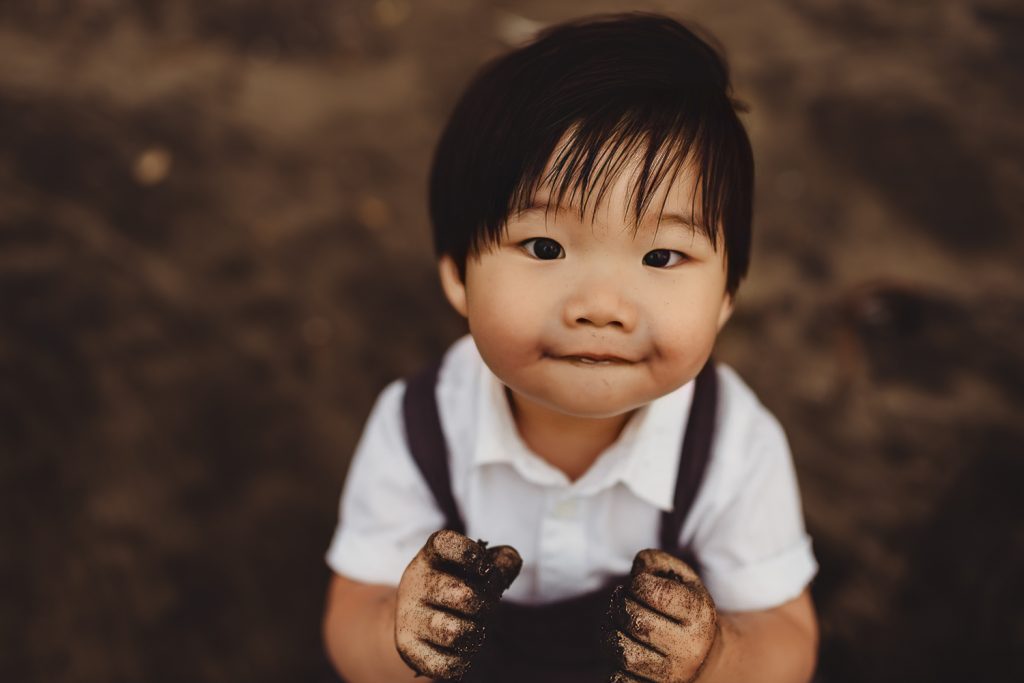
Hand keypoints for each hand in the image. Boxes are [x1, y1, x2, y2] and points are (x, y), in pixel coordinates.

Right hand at [395, 529, 521, 679]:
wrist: (414, 621)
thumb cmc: (455, 588)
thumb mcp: (474, 569)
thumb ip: (500, 562)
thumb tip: (510, 563)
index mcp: (430, 556)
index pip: (445, 543)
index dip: (470, 553)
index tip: (483, 567)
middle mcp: (415, 583)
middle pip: (465, 596)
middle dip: (486, 605)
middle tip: (485, 607)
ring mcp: (409, 617)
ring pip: (456, 633)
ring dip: (475, 634)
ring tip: (473, 630)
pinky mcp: (408, 648)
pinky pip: (447, 664)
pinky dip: (463, 660)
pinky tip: (460, 650)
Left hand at [607, 549, 718, 682]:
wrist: (705, 657)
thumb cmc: (685, 610)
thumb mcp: (682, 578)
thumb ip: (656, 562)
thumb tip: (635, 570)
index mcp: (699, 614)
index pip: (654, 592)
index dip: (636, 583)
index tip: (638, 585)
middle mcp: (689, 648)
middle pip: (635, 621)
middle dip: (620, 606)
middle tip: (623, 602)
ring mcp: (672, 675)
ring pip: (623, 653)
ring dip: (609, 633)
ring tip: (617, 624)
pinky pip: (618, 679)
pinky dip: (612, 662)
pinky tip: (623, 648)